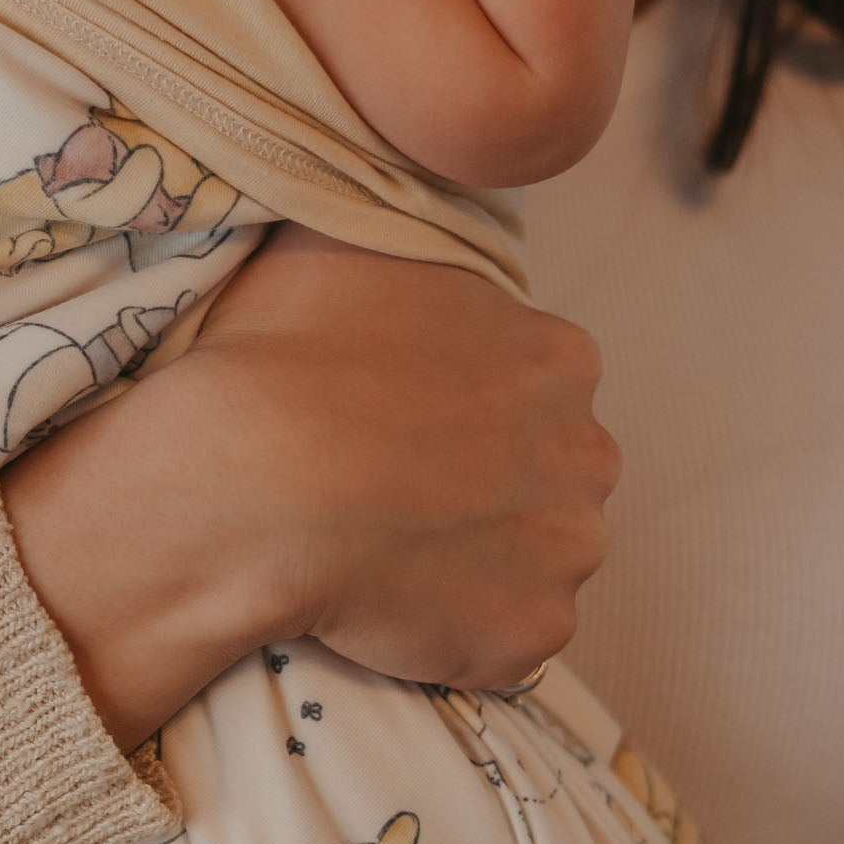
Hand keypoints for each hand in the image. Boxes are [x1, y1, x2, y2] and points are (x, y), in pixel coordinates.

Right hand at [2, 226, 617, 746]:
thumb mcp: (346, 248)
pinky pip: (502, 637)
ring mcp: (566, 549)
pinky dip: (453, 631)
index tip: (398, 420)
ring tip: (379, 552)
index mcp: (557, 353)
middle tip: (388, 490)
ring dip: (472, 560)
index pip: (537, 385)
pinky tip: (382, 603)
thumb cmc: (285, 352)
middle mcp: (588, 449)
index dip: (463, 406)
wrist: (254, 477)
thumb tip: (396, 206)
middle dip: (486, 484)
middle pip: (548, 473)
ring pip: (532, 558)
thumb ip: (407, 251)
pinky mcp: (533, 635)